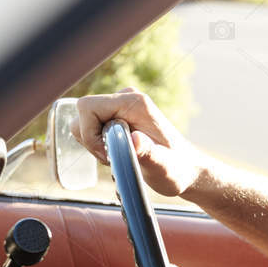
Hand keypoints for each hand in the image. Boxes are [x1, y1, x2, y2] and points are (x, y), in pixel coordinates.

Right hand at [73, 87, 210, 197]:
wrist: (185, 169)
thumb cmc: (176, 169)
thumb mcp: (164, 167)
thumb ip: (149, 153)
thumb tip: (135, 139)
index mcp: (134, 102)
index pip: (87, 107)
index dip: (89, 133)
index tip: (108, 153)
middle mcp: (126, 97)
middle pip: (82, 113)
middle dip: (90, 140)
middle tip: (113, 158)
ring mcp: (120, 105)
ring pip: (83, 120)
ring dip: (93, 143)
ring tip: (117, 156)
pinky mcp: (117, 115)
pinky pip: (90, 126)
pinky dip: (96, 143)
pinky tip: (116, 153)